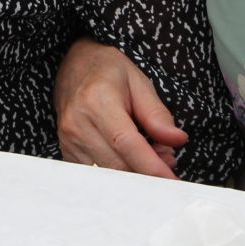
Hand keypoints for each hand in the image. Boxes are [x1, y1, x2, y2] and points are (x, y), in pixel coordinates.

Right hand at [54, 38, 186, 178]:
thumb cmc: (108, 71)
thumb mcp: (138, 82)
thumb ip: (156, 113)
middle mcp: (77, 123)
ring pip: (107, 175)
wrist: (73, 65)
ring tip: (149, 152)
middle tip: (167, 157)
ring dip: (134, 174)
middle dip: (147, 172)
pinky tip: (130, 157)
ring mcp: (68, 140)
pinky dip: (118, 173)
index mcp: (97, 100)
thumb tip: (177, 140)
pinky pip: (96, 175)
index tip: (172, 180)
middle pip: (117, 165)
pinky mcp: (67, 151)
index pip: (126, 143)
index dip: (151, 166)